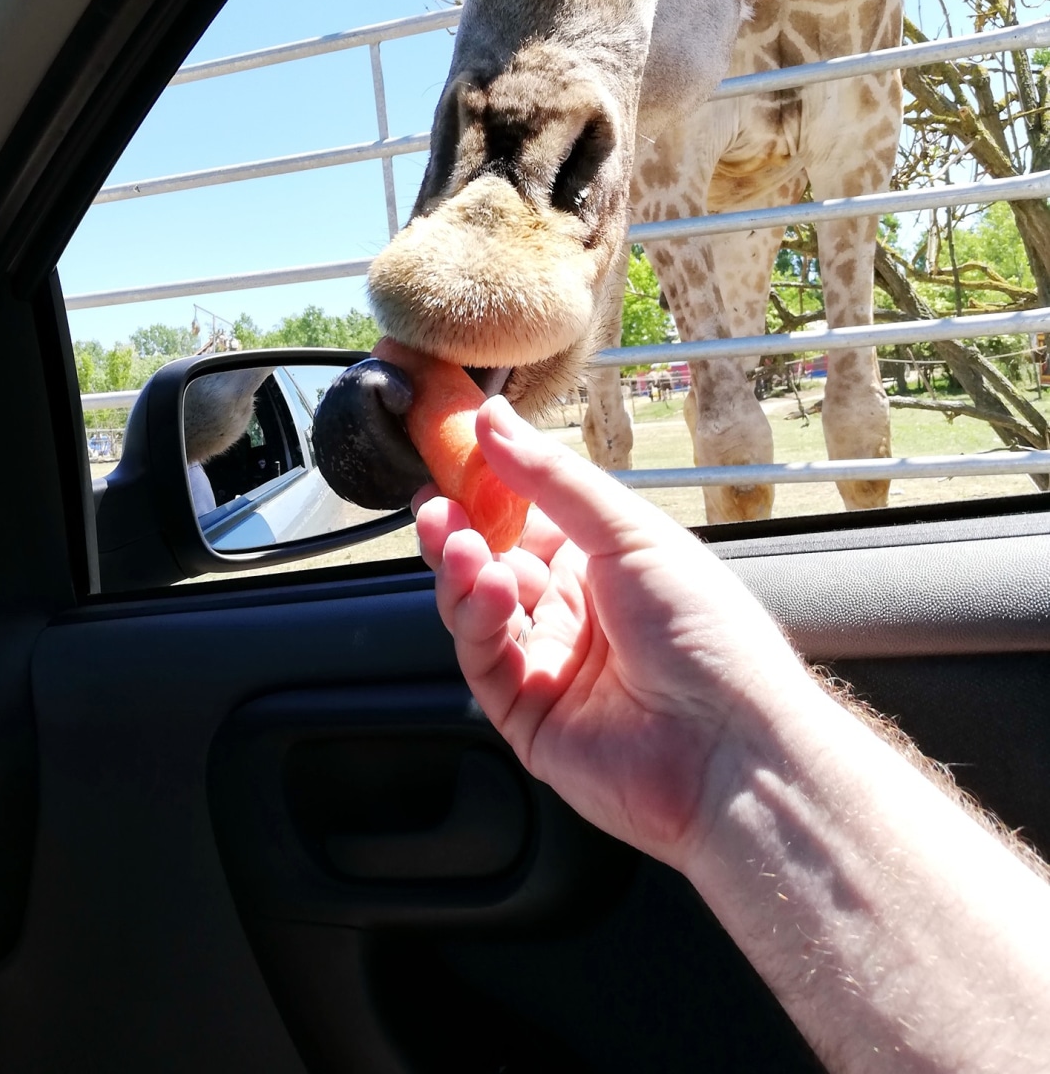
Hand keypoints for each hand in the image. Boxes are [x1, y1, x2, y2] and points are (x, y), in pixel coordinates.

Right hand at [415, 396, 811, 869]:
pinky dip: (474, 621)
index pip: (527, 515)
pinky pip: (482, 662)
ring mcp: (550, 664)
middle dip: (459, 530)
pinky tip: (485, 591)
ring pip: (476, 609)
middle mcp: (575, 611)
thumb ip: (552, 478)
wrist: (732, 749)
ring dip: (461, 571)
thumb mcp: (631, 533)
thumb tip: (493, 419)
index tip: (450, 457)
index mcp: (606, 562)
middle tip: (435, 504)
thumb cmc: (709, 634)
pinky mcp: (527, 717)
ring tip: (461, 547)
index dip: (487, 489)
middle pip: (491, 561)